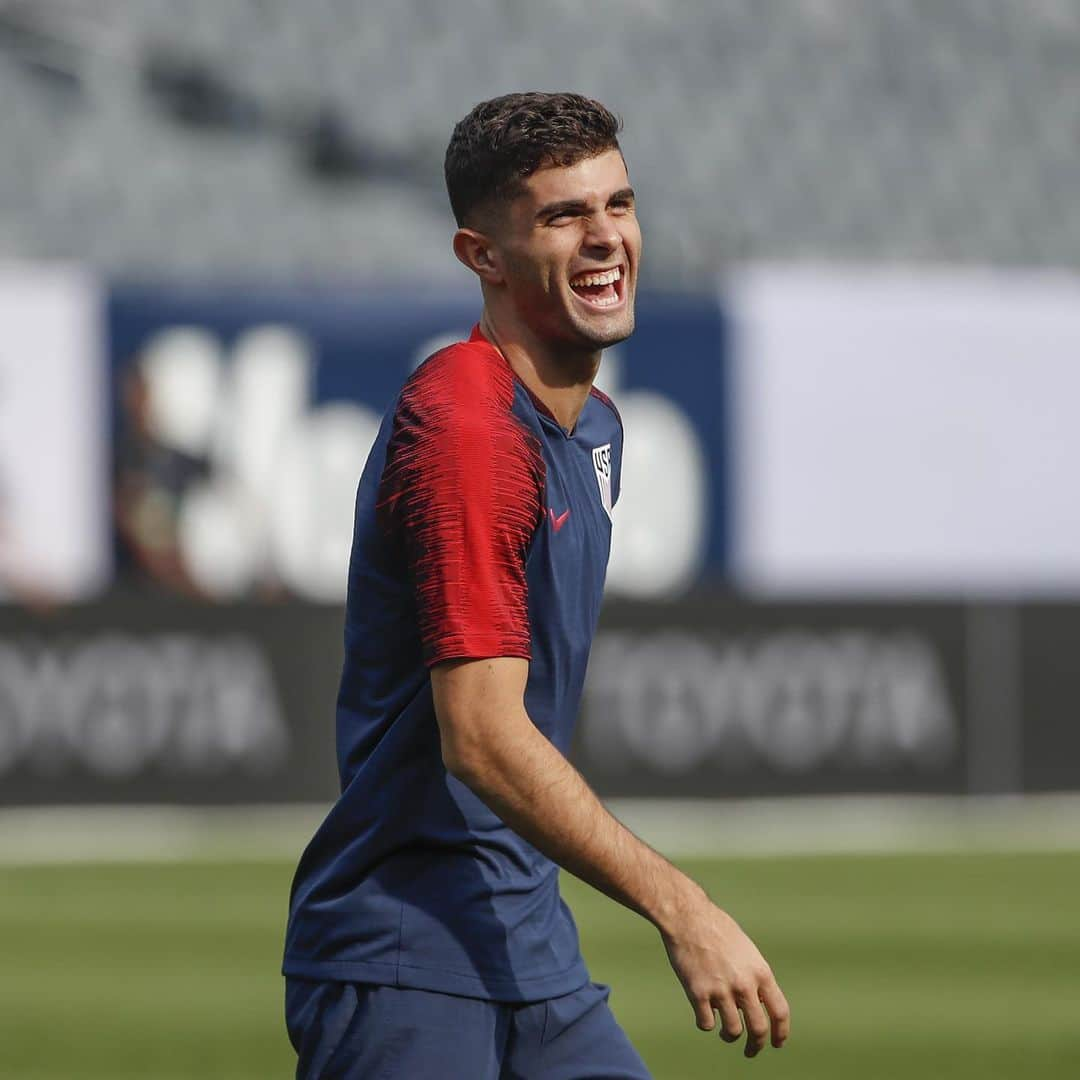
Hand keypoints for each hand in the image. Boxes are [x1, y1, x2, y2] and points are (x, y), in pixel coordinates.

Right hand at [661, 890, 789, 1057]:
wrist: (688, 916)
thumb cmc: (716, 928)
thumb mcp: (746, 949)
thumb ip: (753, 975)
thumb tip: (757, 1002)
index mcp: (760, 971)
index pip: (780, 1012)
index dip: (781, 1032)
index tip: (777, 1043)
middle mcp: (744, 984)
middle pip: (758, 1029)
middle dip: (756, 1045)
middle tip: (751, 1051)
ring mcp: (721, 989)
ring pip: (733, 1031)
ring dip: (729, 1036)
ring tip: (725, 1033)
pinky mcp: (698, 992)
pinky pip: (706, 1023)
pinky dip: (706, 1023)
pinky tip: (703, 1014)